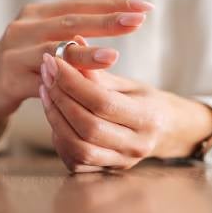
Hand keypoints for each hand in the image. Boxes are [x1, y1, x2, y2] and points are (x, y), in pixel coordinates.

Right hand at [0, 0, 153, 142]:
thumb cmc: (21, 62)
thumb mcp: (46, 36)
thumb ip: (77, 20)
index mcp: (36, 14)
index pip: (79, 4)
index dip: (112, 4)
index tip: (145, 6)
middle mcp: (24, 27)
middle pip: (70, 21)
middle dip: (106, 20)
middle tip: (137, 19)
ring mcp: (14, 52)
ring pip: (54, 49)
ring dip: (85, 52)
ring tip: (114, 54)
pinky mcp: (9, 78)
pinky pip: (41, 79)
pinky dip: (63, 80)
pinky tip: (83, 84)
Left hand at [38, 50, 211, 172]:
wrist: (166, 131)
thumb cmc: (145, 101)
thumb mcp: (127, 83)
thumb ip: (98, 71)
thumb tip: (73, 42)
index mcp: (148, 118)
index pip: (102, 101)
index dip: (73, 81)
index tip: (54, 61)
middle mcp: (136, 145)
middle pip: (88, 126)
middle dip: (60, 97)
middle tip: (46, 73)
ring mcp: (121, 162)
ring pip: (78, 147)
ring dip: (55, 117)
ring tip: (46, 91)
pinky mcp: (105, 170)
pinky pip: (74, 160)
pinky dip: (59, 137)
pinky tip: (54, 114)